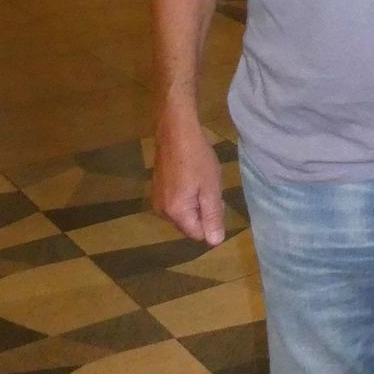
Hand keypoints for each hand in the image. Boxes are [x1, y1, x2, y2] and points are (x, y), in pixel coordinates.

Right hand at [150, 120, 226, 245]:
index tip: (217, 201)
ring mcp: (156, 199)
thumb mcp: (211, 188)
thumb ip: (212, 216)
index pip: (197, 234)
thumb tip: (215, 242)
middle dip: (203, 213)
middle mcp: (161, 211)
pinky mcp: (156, 189)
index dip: (211, 222)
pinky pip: (175, 203)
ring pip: (182, 214)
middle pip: (188, 225)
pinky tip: (192, 177)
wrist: (176, 131)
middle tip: (211, 189)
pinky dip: (186, 196)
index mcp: (175, 212)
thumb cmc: (197, 158)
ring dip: (195, 204)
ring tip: (202, 181)